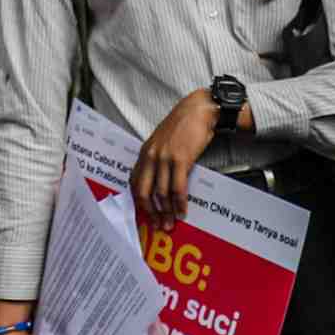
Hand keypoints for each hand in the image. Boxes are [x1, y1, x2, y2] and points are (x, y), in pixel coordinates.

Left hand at [132, 89, 218, 227]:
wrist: (200, 109)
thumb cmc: (185, 124)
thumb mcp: (163, 139)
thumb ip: (158, 156)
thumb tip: (160, 177)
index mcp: (145, 152)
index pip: (135, 183)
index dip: (139, 202)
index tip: (146, 214)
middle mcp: (151, 156)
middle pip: (144, 192)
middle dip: (151, 212)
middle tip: (158, 225)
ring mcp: (164, 158)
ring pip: (161, 193)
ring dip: (166, 212)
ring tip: (172, 223)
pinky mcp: (181, 159)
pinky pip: (177, 187)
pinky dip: (180, 203)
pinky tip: (183, 211)